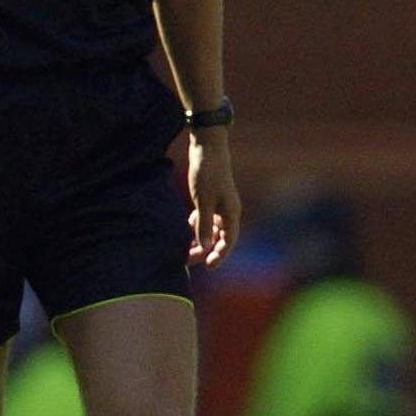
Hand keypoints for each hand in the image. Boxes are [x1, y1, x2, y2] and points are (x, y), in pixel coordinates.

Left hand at [186, 130, 239, 265]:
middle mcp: (228, 212)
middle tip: (189, 261)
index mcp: (231, 213)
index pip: (228, 241)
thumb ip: (203, 224)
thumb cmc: (207, 174)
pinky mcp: (210, 199)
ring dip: (200, 240)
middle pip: (219, 238)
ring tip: (184, 250)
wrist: (207, 148)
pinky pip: (205, 219)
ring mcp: (220, 205)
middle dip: (205, 250)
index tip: (209, 267)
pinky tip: (186, 230)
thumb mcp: (203, 201)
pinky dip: (197, 226)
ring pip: (211, 229)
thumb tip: (204, 247)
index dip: (220, 255)